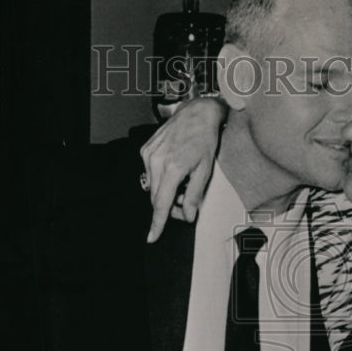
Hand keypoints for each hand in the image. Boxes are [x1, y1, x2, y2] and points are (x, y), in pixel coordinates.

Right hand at [139, 97, 226, 241]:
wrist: (197, 113)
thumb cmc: (205, 140)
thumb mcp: (205, 170)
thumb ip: (194, 195)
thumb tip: (187, 216)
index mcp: (173, 168)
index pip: (161, 203)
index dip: (157, 223)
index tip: (152, 237)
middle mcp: (156, 161)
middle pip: (156, 198)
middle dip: (168, 207)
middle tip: (184, 206)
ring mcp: (149, 154)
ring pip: (153, 187)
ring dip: (165, 193)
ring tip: (183, 184)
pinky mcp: (146, 149)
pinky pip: (151, 174)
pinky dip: (162, 179)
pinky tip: (175, 171)